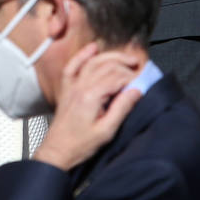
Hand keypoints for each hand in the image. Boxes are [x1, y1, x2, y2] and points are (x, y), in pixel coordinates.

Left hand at [32, 44, 143, 171]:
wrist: (57, 151)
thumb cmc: (80, 145)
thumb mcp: (107, 131)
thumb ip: (122, 108)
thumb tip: (136, 91)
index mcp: (91, 96)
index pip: (116, 76)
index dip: (131, 76)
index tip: (142, 80)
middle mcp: (80, 86)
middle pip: (106, 66)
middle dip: (124, 64)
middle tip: (138, 66)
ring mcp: (72, 86)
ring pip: (93, 62)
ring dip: (110, 56)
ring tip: (125, 58)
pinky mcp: (67, 89)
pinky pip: (73, 66)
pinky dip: (83, 55)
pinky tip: (92, 48)